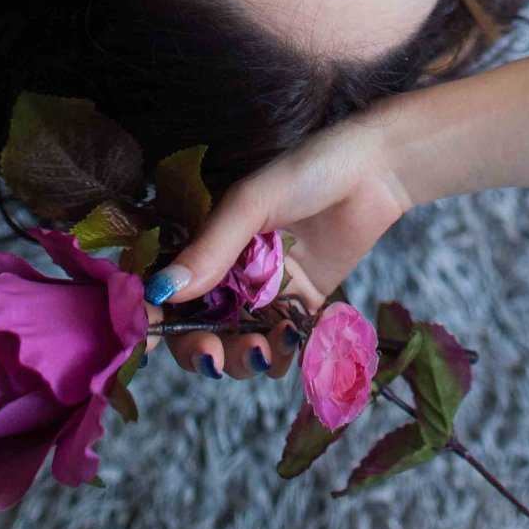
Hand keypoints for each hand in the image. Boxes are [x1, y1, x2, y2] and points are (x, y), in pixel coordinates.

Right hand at [142, 101, 413, 383]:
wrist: (377, 171)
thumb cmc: (308, 170)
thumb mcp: (253, 202)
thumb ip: (212, 247)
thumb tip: (163, 290)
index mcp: (211, 244)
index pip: (173, 292)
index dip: (158, 322)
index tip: (151, 345)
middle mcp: (234, 273)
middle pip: (204, 330)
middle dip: (204, 351)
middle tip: (215, 358)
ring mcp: (271, 292)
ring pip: (244, 344)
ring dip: (250, 357)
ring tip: (271, 345)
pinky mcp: (306, 303)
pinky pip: (288, 342)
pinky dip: (290, 352)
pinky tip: (301, 339)